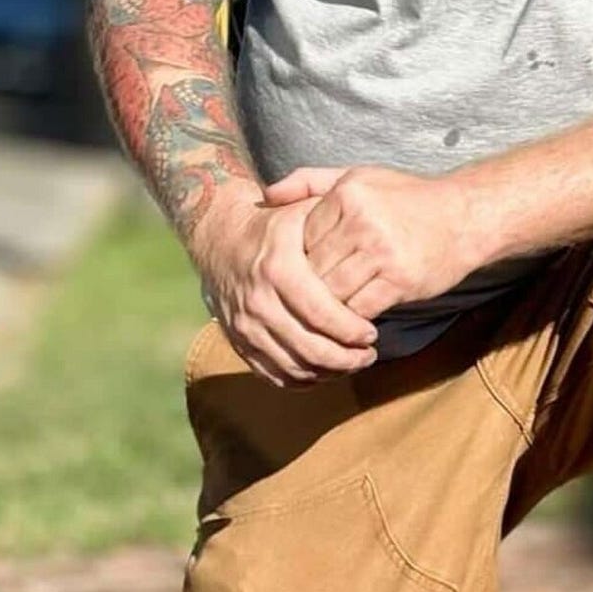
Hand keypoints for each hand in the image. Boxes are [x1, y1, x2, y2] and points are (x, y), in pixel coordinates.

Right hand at [193, 193, 379, 386]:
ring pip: (293, 367)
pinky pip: (273, 375)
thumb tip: (371, 245)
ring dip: (328, 372)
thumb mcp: (303, 211)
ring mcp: (245, 325)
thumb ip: (336, 228)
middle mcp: (258, 301)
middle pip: (309, 348)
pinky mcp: (238, 342)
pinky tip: (325, 371)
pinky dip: (303, 380)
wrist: (220, 238)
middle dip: (346, 359)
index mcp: (278, 269)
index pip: (321, 314)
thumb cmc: (275, 225)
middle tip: (369, 355)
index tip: (372, 334)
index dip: (350, 330)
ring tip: (353, 363)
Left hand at [262, 165, 482, 320]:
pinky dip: (350, 321)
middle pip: (313, 268)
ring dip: (325, 310)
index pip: (301, 236)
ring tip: (320, 318)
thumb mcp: (359, 177)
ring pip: (332, 293)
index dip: (295, 260)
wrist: (466, 216)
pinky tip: (350, 323)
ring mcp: (382, 252)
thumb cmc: (408, 198)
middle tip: (297, 305)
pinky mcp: (400, 280)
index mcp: (348, 194)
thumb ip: (309, 182)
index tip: (295, 274)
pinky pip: (360, 309)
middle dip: (305, 290)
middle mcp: (362, 221)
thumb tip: (266, 195)